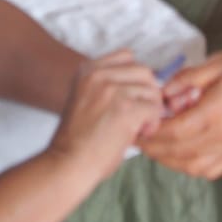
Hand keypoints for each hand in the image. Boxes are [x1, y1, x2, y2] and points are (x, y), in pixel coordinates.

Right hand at [47, 51, 163, 184]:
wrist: (67, 164)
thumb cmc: (77, 139)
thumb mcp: (85, 98)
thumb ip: (106, 85)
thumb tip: (144, 84)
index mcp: (87, 70)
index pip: (127, 57)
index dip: (135, 78)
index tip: (132, 97)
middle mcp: (99, 75)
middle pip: (143, 71)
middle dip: (147, 93)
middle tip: (141, 114)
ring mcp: (112, 90)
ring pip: (151, 90)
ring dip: (151, 109)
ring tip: (141, 126)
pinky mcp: (125, 109)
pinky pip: (154, 108)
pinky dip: (153, 122)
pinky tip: (142, 133)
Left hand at [141, 49, 221, 180]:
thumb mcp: (219, 62)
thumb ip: (189, 77)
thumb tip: (165, 91)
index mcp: (214, 113)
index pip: (174, 132)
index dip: (152, 132)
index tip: (140, 125)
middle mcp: (220, 137)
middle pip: (177, 152)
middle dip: (153, 147)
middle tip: (140, 136)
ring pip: (189, 166)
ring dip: (167, 159)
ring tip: (156, 144)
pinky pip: (206, 171)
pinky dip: (187, 167)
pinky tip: (180, 154)